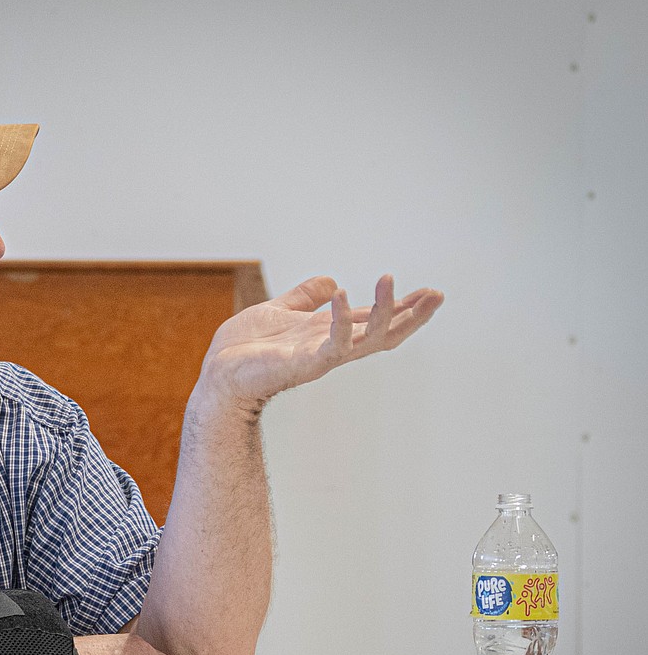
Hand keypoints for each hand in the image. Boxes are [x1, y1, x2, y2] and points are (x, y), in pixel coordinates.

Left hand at [198, 274, 443, 410]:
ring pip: (367, 338)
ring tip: (389, 279)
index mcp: (327, 334)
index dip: (402, 308)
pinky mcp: (303, 364)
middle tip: (437, 294)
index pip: (373, 320)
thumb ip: (304, 298)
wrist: (217, 375)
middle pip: (384, 333)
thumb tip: (330, 281)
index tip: (429, 293)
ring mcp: (320, 358)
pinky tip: (340, 293)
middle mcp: (330, 348)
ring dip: (384, 311)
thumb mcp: (278, 311)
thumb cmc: (244, 350)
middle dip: (413, 316)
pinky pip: (331, 344)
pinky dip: (339, 320)